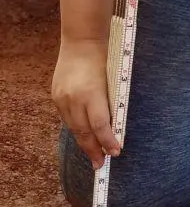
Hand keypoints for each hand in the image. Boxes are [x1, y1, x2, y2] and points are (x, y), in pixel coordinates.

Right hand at [52, 40, 118, 168]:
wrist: (82, 42)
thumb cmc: (104, 60)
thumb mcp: (112, 83)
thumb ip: (111, 105)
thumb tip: (114, 129)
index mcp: (92, 94)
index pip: (100, 125)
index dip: (108, 141)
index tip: (115, 152)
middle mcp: (74, 98)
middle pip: (84, 132)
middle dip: (93, 150)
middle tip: (100, 164)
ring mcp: (62, 98)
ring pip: (73, 128)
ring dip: (84, 143)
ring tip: (93, 155)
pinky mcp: (55, 96)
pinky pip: (66, 118)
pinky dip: (76, 129)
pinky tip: (83, 136)